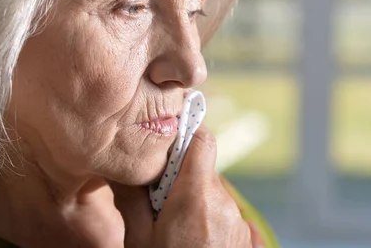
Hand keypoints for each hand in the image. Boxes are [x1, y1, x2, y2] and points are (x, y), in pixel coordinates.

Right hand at [112, 124, 258, 246]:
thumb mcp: (138, 239)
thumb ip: (132, 196)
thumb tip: (125, 164)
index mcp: (196, 197)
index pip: (201, 139)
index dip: (185, 133)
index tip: (168, 140)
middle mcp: (224, 204)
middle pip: (202, 170)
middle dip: (180, 178)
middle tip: (158, 203)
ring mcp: (238, 224)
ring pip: (213, 194)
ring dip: (194, 201)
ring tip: (174, 231)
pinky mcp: (246, 240)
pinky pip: (225, 215)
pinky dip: (208, 220)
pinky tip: (192, 243)